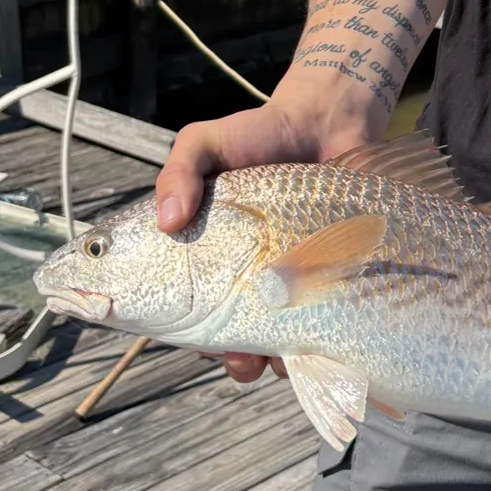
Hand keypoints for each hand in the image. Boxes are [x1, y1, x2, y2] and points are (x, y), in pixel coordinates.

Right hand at [155, 95, 357, 383]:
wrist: (325, 128)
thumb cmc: (259, 134)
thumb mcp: (205, 142)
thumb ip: (179, 171)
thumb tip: (166, 221)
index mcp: (195, 251)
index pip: (167, 302)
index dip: (165, 325)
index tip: (179, 334)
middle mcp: (230, 274)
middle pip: (211, 334)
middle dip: (218, 353)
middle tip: (229, 352)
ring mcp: (272, 282)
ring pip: (254, 344)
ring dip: (253, 363)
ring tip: (260, 359)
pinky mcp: (313, 285)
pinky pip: (300, 333)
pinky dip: (294, 350)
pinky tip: (296, 346)